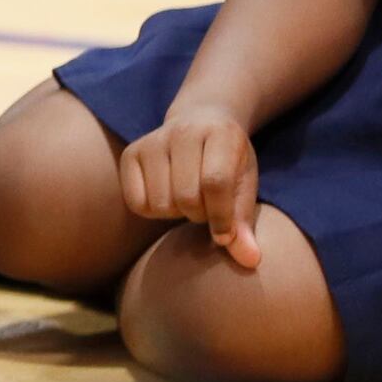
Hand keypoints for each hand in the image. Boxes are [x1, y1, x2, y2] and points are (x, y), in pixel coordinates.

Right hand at [116, 102, 263, 268]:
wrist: (201, 120)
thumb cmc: (227, 159)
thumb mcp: (244, 184)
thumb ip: (244, 222)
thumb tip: (250, 261)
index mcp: (220, 133)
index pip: (216, 183)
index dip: (221, 217)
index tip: (225, 235)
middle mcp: (183, 130)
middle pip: (186, 197)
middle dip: (199, 214)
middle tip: (206, 206)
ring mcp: (153, 140)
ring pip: (161, 203)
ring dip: (176, 213)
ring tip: (187, 197)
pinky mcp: (131, 152)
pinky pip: (137, 203)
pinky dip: (153, 211)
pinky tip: (166, 195)